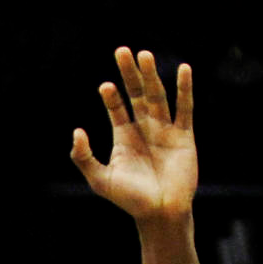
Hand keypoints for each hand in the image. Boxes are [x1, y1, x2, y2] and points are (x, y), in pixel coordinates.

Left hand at [69, 48, 196, 223]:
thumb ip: (83, 157)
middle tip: (122, 50)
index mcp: (124, 137)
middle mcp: (144, 129)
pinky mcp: (185, 136)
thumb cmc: (130, 200)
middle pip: (137, 94)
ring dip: (151, 76)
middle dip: (129, 74)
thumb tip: (77, 131)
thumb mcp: (100, 180)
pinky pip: (185, 108)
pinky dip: (184, 89)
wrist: (160, 213)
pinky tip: (183, 69)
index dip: (111, 97)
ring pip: (158, 96)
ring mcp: (165, 130)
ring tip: (144, 54)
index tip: (105, 86)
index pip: (117, 109)